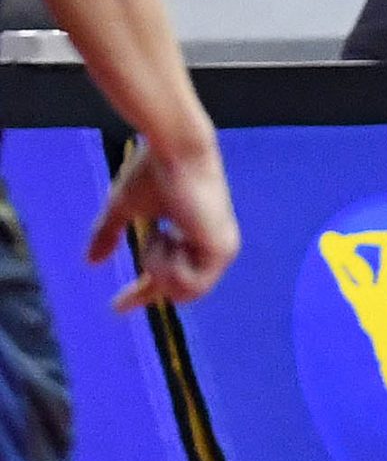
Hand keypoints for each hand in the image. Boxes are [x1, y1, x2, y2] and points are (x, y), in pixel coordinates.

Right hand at [88, 135, 237, 311]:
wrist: (176, 151)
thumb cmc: (153, 172)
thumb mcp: (123, 208)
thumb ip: (109, 234)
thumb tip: (90, 262)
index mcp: (194, 240)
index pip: (170, 279)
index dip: (141, 295)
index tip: (114, 308)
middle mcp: (213, 250)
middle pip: (175, 291)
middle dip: (152, 272)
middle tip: (155, 236)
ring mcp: (222, 251)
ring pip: (177, 290)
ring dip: (156, 264)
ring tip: (162, 231)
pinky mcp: (221, 250)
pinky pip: (185, 283)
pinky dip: (166, 266)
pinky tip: (170, 236)